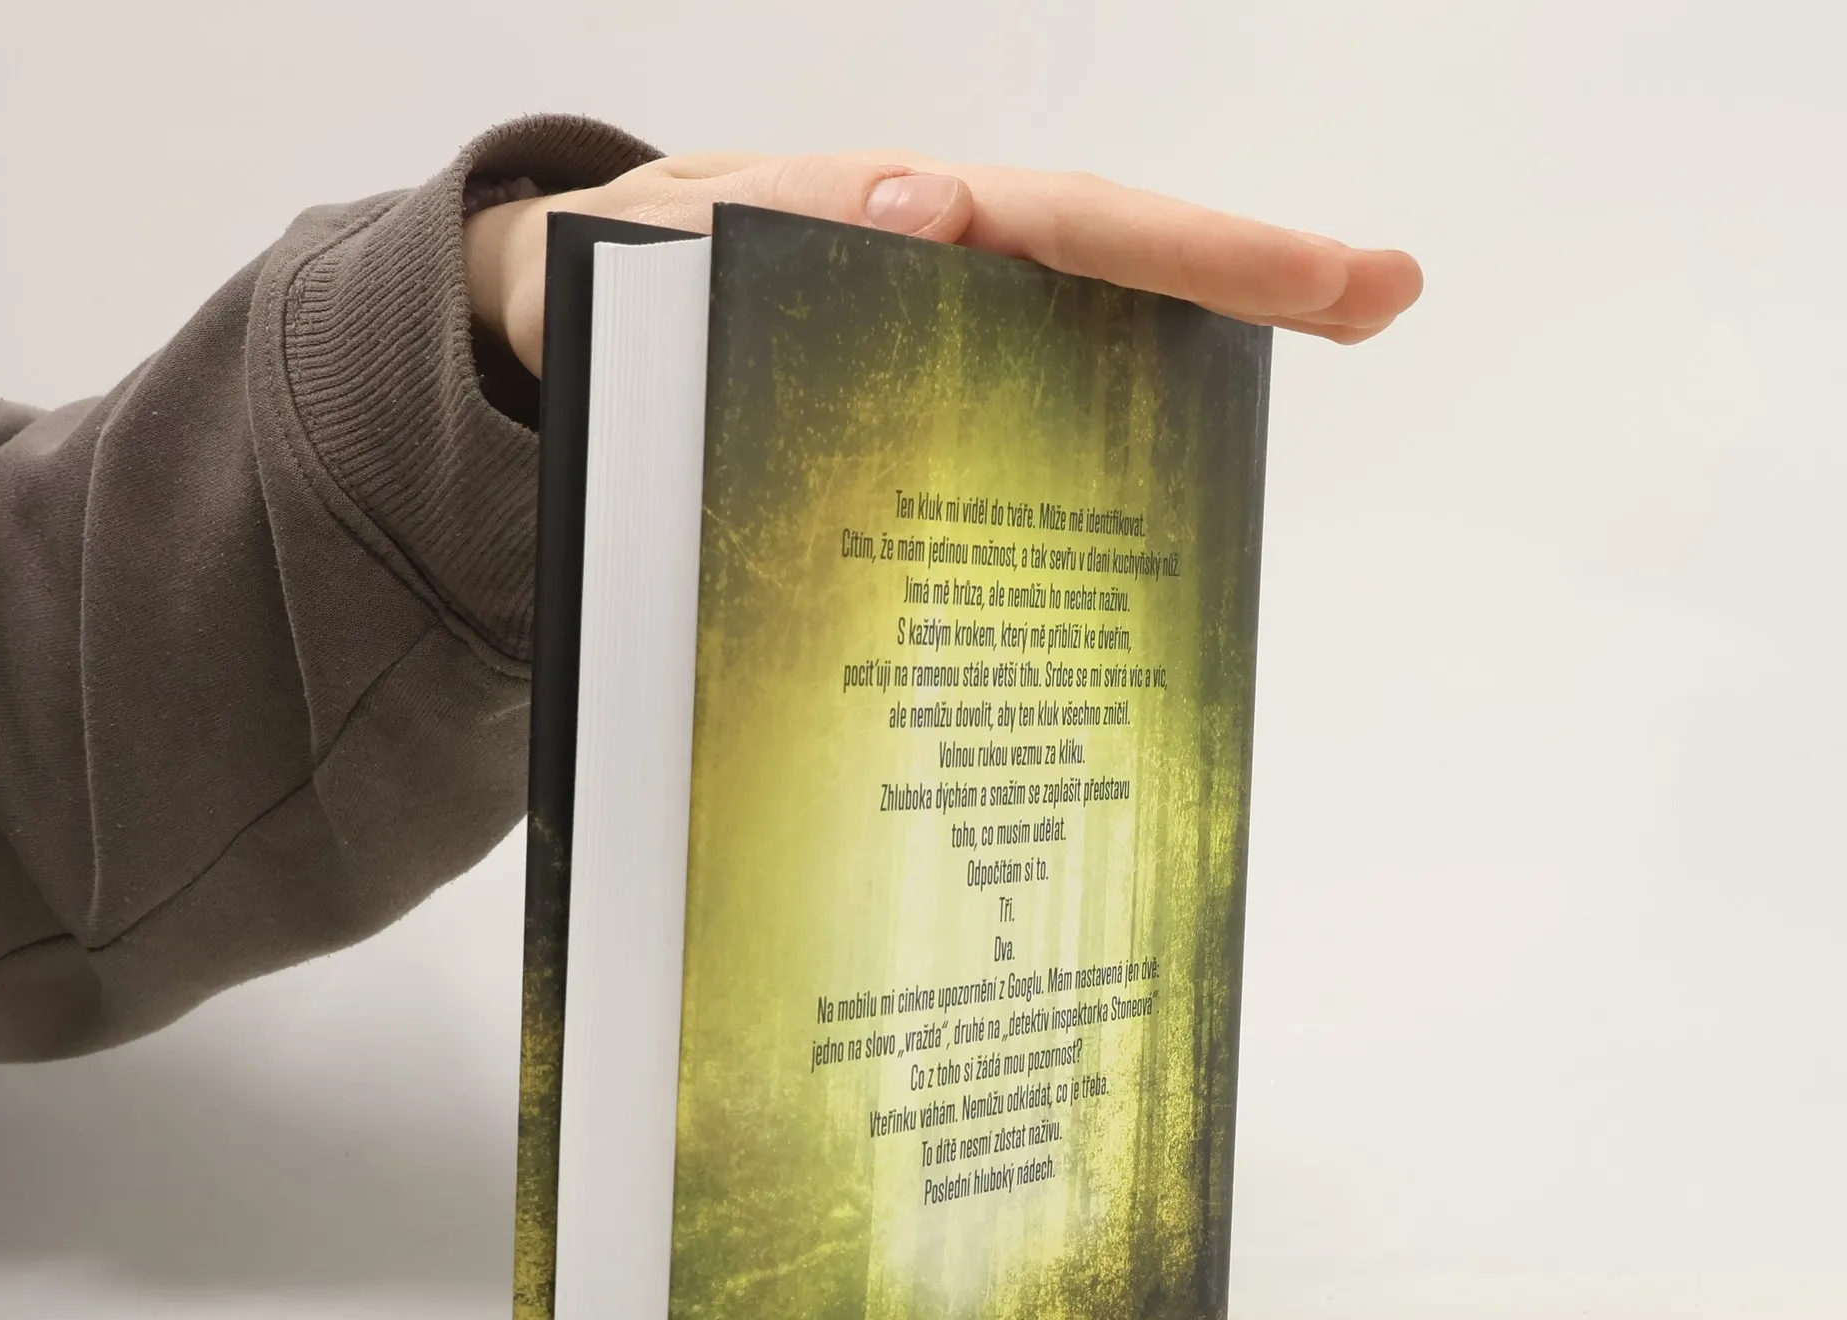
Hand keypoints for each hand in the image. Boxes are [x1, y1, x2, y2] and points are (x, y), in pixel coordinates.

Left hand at [464, 151, 1422, 377]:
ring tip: (1337, 333)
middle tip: (1390, 289)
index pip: (1062, 226)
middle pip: (1110, 258)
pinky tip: (1175, 480)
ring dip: (1203, 336)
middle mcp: (933, 261)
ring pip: (1084, 328)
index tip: (1314, 278)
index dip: (1191, 251)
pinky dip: (1106, 424)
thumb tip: (921, 210)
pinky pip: (1023, 402)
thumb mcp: (655, 263)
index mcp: (882, 223)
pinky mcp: (917, 393)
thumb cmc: (613, 300)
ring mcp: (936, 326)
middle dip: (1248, 267)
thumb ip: (762, 233)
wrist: (558, 331)